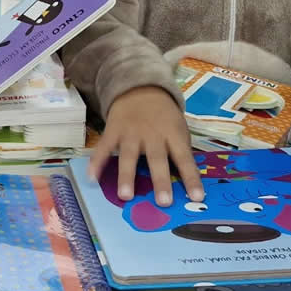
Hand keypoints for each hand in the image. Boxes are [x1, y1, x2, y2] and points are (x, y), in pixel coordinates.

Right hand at [88, 86, 203, 206]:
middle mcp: (152, 135)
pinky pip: (103, 148)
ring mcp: (130, 133)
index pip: (185, 159)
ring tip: (126, 196)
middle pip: (157, 159)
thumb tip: (187, 183)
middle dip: (160, 180)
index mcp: (173, 135)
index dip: (191, 178)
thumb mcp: (179, 129)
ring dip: (127, 176)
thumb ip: (180, 152)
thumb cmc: (164, 117)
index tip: (198, 198)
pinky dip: (96, 162)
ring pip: (129, 156)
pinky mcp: (112, 132)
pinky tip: (92, 177)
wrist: (140, 89)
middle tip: (164, 202)